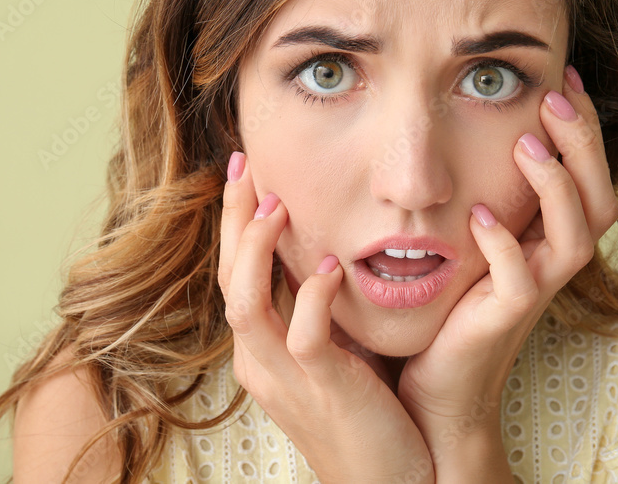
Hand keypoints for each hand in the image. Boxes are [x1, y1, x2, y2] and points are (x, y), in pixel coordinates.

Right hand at [218, 152, 434, 483]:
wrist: (390, 483)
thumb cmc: (368, 414)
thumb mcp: (333, 354)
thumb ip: (318, 311)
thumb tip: (323, 254)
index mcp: (260, 350)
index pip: (234, 274)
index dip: (235, 223)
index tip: (247, 174)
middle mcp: (259, 361)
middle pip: (227, 278)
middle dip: (233, 219)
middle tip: (244, 166)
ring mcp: (285, 378)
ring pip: (244, 304)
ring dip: (257, 250)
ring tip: (276, 204)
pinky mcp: (323, 390)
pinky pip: (304, 336)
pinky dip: (311, 297)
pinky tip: (328, 266)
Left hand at [396, 68, 617, 472]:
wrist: (435, 385)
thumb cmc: (447, 308)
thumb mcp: (469, 241)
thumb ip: (480, 194)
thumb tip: (458, 129)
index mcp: (546, 240)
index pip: (585, 178)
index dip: (582, 130)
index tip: (563, 78)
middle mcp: (550, 263)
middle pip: (598, 199)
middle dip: (582, 144)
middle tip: (557, 95)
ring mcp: (532, 291)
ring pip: (575, 236)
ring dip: (555, 185)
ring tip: (527, 144)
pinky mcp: (504, 319)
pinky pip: (520, 280)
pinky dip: (505, 246)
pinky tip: (480, 216)